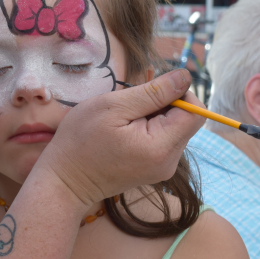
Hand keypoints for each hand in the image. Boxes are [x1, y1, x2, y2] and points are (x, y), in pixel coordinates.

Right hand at [36, 69, 203, 205]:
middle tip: (129, 104)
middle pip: (186, 120)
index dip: (179, 93)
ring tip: (123, 120)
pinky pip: (163, 140)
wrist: (64, 181)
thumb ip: (153, 92)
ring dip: (154, 116)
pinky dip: (149, 128)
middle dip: (164, 104)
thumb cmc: (80, 141)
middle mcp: (168, 161)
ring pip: (174, 129)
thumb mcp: (113, 106)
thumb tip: (185, 77)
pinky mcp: (154, 169)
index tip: (150, 90)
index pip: (195, 112)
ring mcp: (162, 168)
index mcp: (161, 146)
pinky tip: (124, 131)